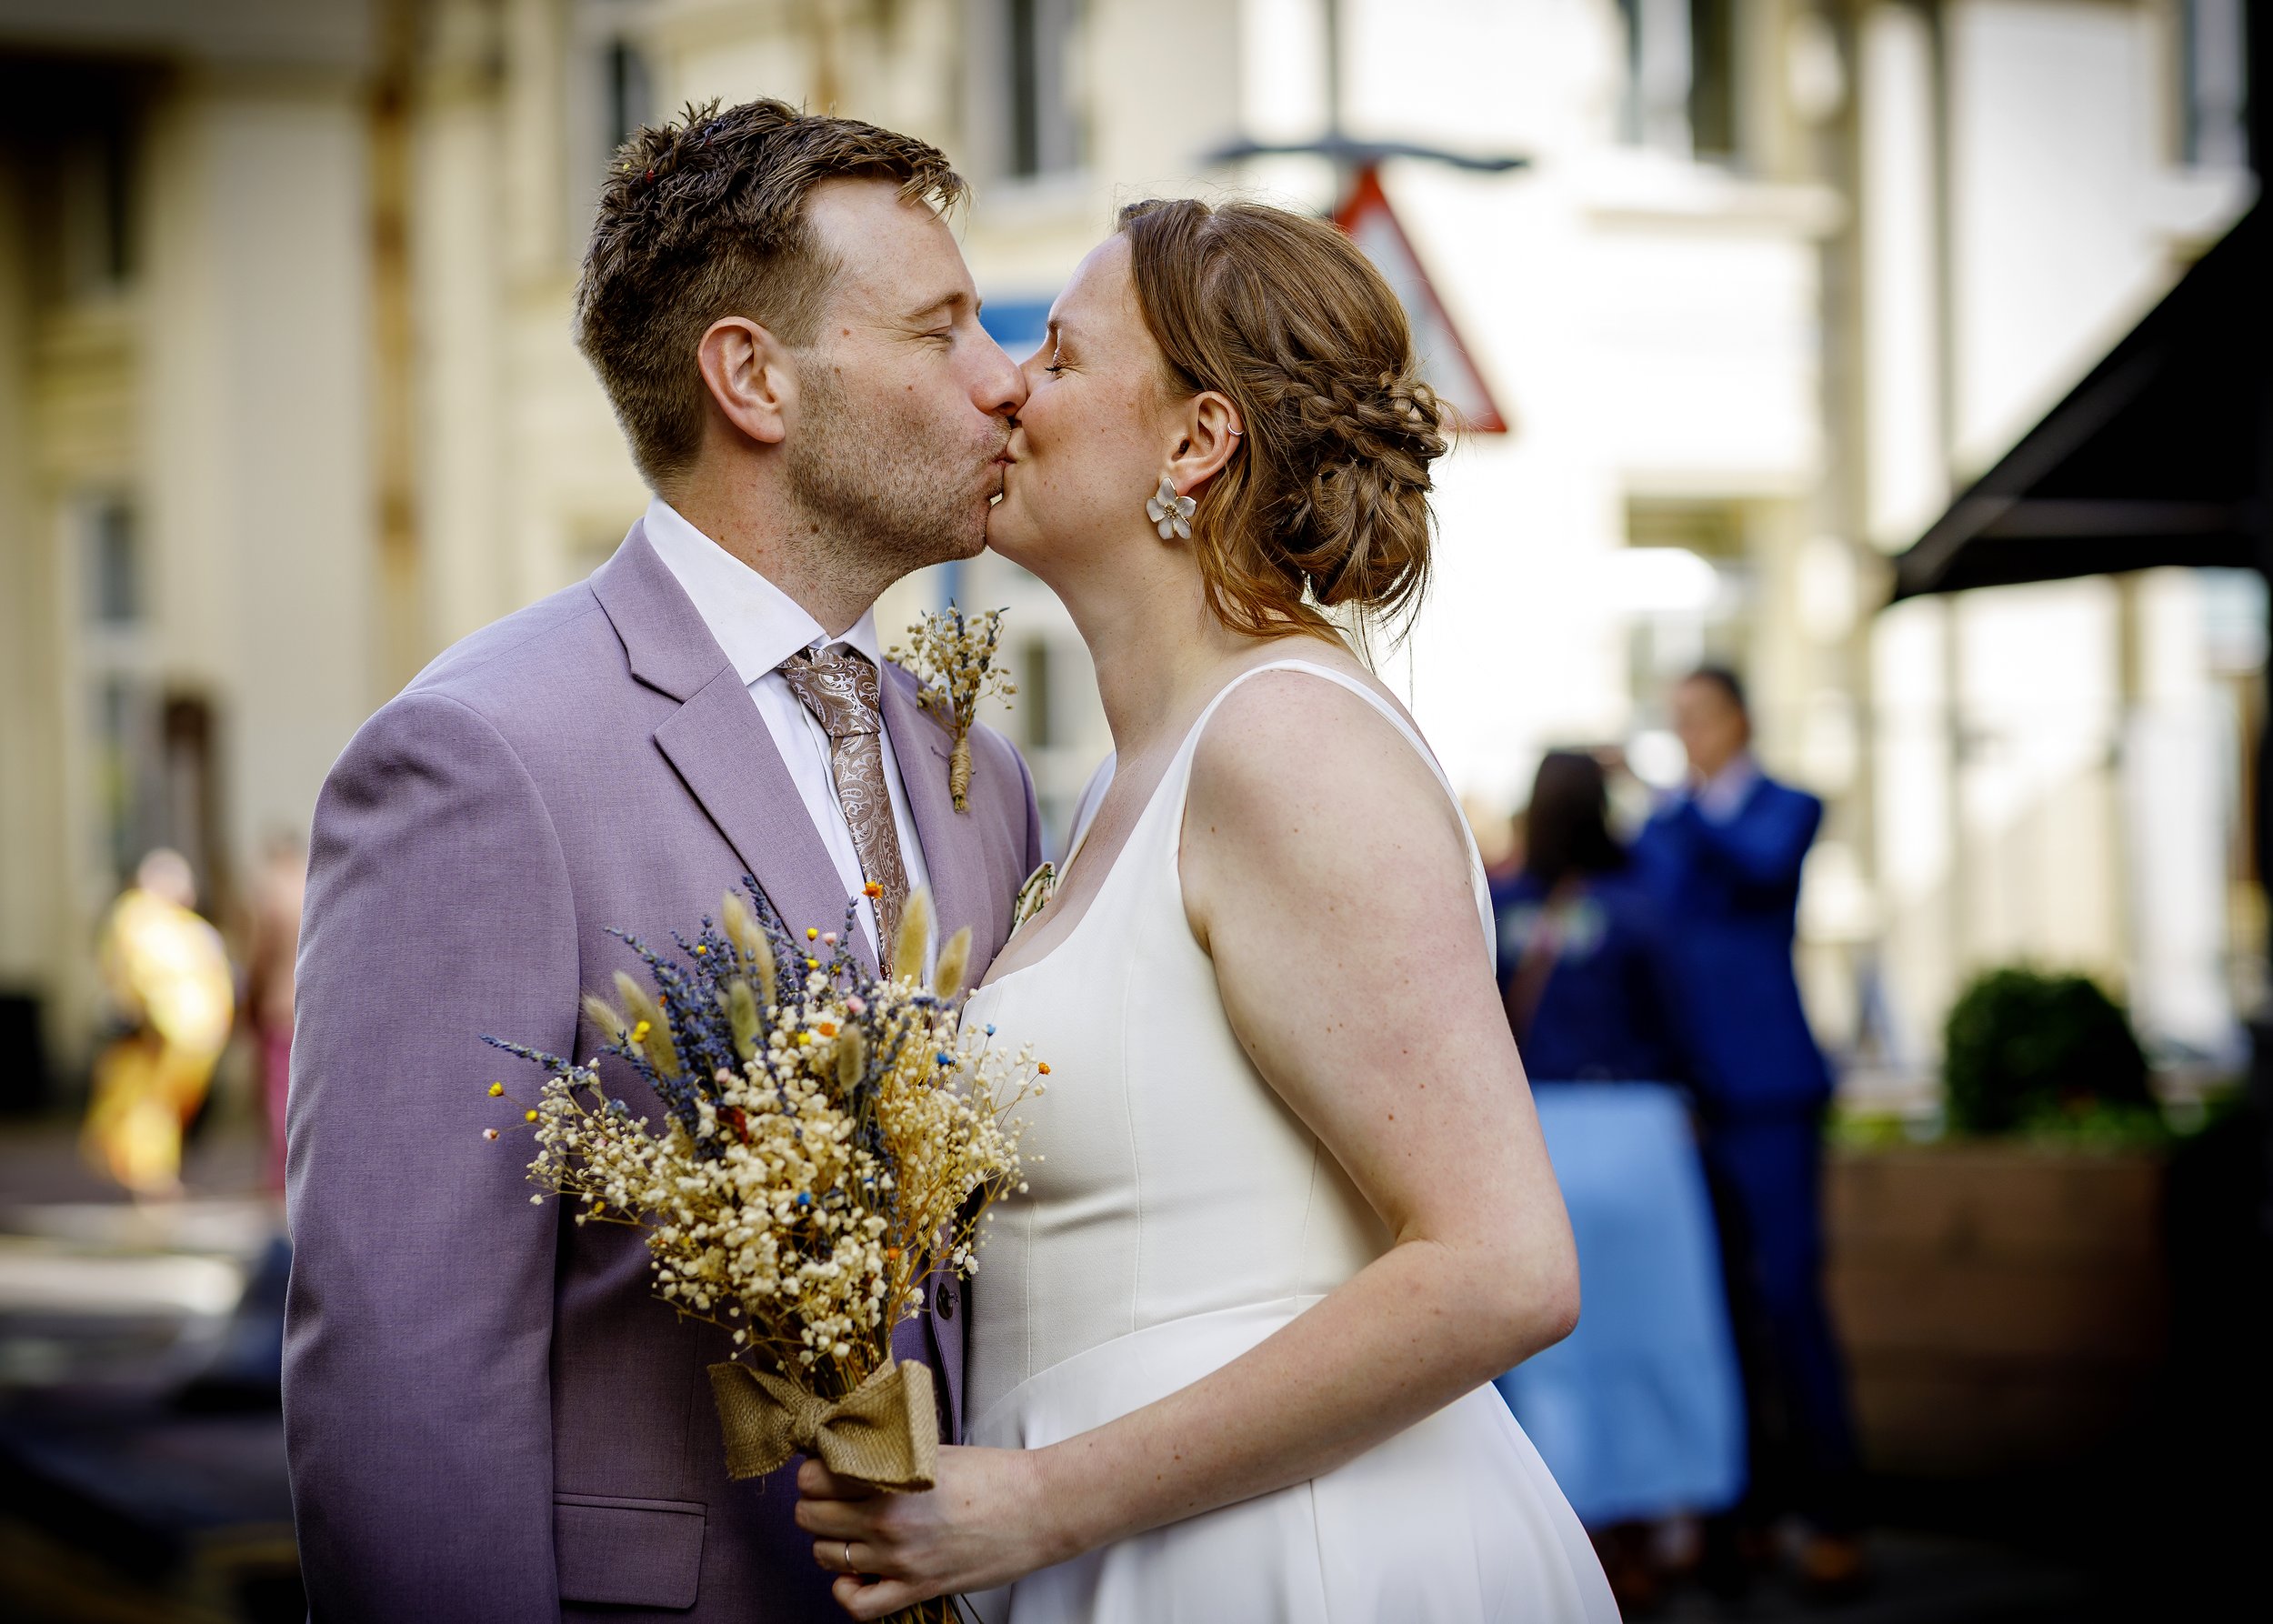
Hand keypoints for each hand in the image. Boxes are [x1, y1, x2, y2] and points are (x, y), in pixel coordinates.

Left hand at [795, 1444, 1062, 1619]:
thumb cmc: (992, 1475)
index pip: (814, 1477)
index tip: (823, 1467)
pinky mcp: (917, 1588)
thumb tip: (849, 1448)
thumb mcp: (932, 1450)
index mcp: (891, 1478)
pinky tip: (855, 1573)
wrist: (1038, 1509)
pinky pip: (858, 1605)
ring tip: (848, 1529)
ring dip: (829, 1542)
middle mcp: (888, 1521)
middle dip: (815, 1503)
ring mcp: (900, 1559)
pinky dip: (846, 1591)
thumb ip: (888, 1453)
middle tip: (831, 1496)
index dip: (813, 1470)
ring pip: (826, 1557)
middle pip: (810, 1517)